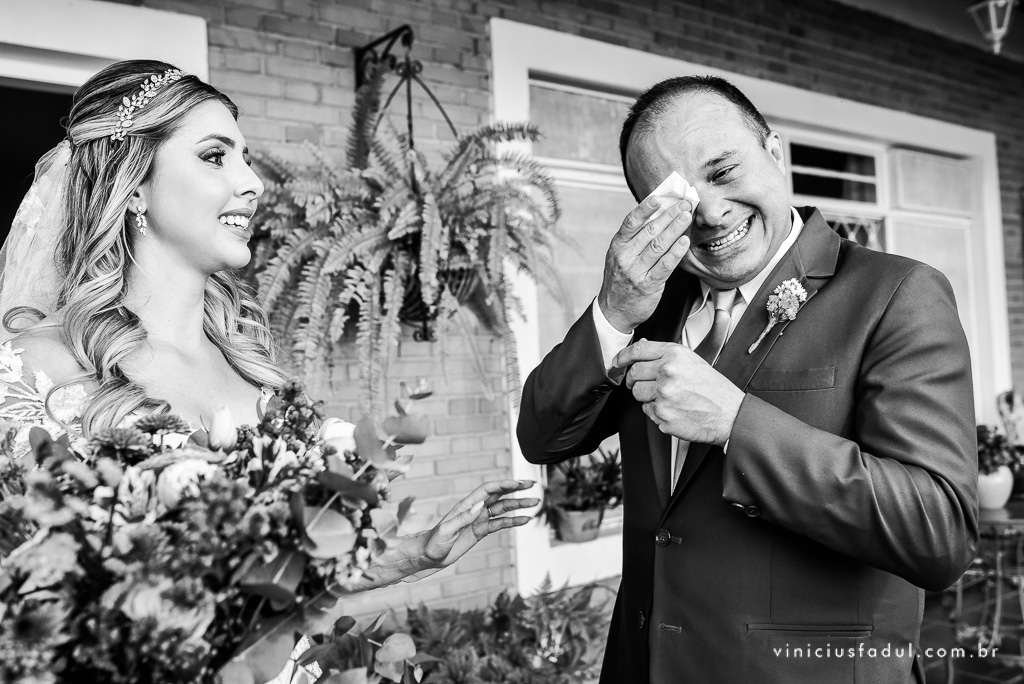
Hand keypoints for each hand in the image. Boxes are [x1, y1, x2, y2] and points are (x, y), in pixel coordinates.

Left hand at [422, 479, 537, 567]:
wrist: (429, 556)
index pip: (488, 490)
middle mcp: (475, 509)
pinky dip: (513, 521)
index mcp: (466, 505)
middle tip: (533, 484)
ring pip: (503, 509)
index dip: (504, 484)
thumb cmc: (433, 543)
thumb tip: (480, 506)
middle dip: (516, 489)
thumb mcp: (446, 531)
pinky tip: (525, 520)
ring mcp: (479, 520)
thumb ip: (463, 518)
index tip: (519, 483)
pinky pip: (500, 524)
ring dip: (518, 505)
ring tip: (535, 503)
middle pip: (499, 495)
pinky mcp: (481, 531)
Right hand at [597, 197, 693, 332]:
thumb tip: (659, 216)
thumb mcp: (621, 257)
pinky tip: (684, 242)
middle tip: (684, 204)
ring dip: (675, 229)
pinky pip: (664, 266)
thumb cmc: (621, 280)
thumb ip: (636, 239)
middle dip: (668, 216)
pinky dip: (676, 253)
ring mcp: (635, 272)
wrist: (614, 311)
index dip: (644, 209)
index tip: (658, 198)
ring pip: (658, 246)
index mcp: (617, 246)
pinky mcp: (648, 285)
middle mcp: (625, 257)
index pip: (631, 223)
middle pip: (649, 231)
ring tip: (687, 217)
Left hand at [613, 339, 744, 444]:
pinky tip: (674, 409)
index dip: (623, 357)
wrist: (730, 414)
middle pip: (633, 374)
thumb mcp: (692, 361)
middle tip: (648, 385)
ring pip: (637, 394)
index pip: (638, 351)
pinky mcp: (663, 415)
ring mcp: (664, 394)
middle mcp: (668, 372)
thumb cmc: (713, 388)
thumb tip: (643, 346)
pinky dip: (657, 412)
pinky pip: (647, 411)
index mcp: (675, 354)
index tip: (617, 362)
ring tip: (669, 398)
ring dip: (647, 397)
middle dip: (636, 380)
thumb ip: (665, 354)